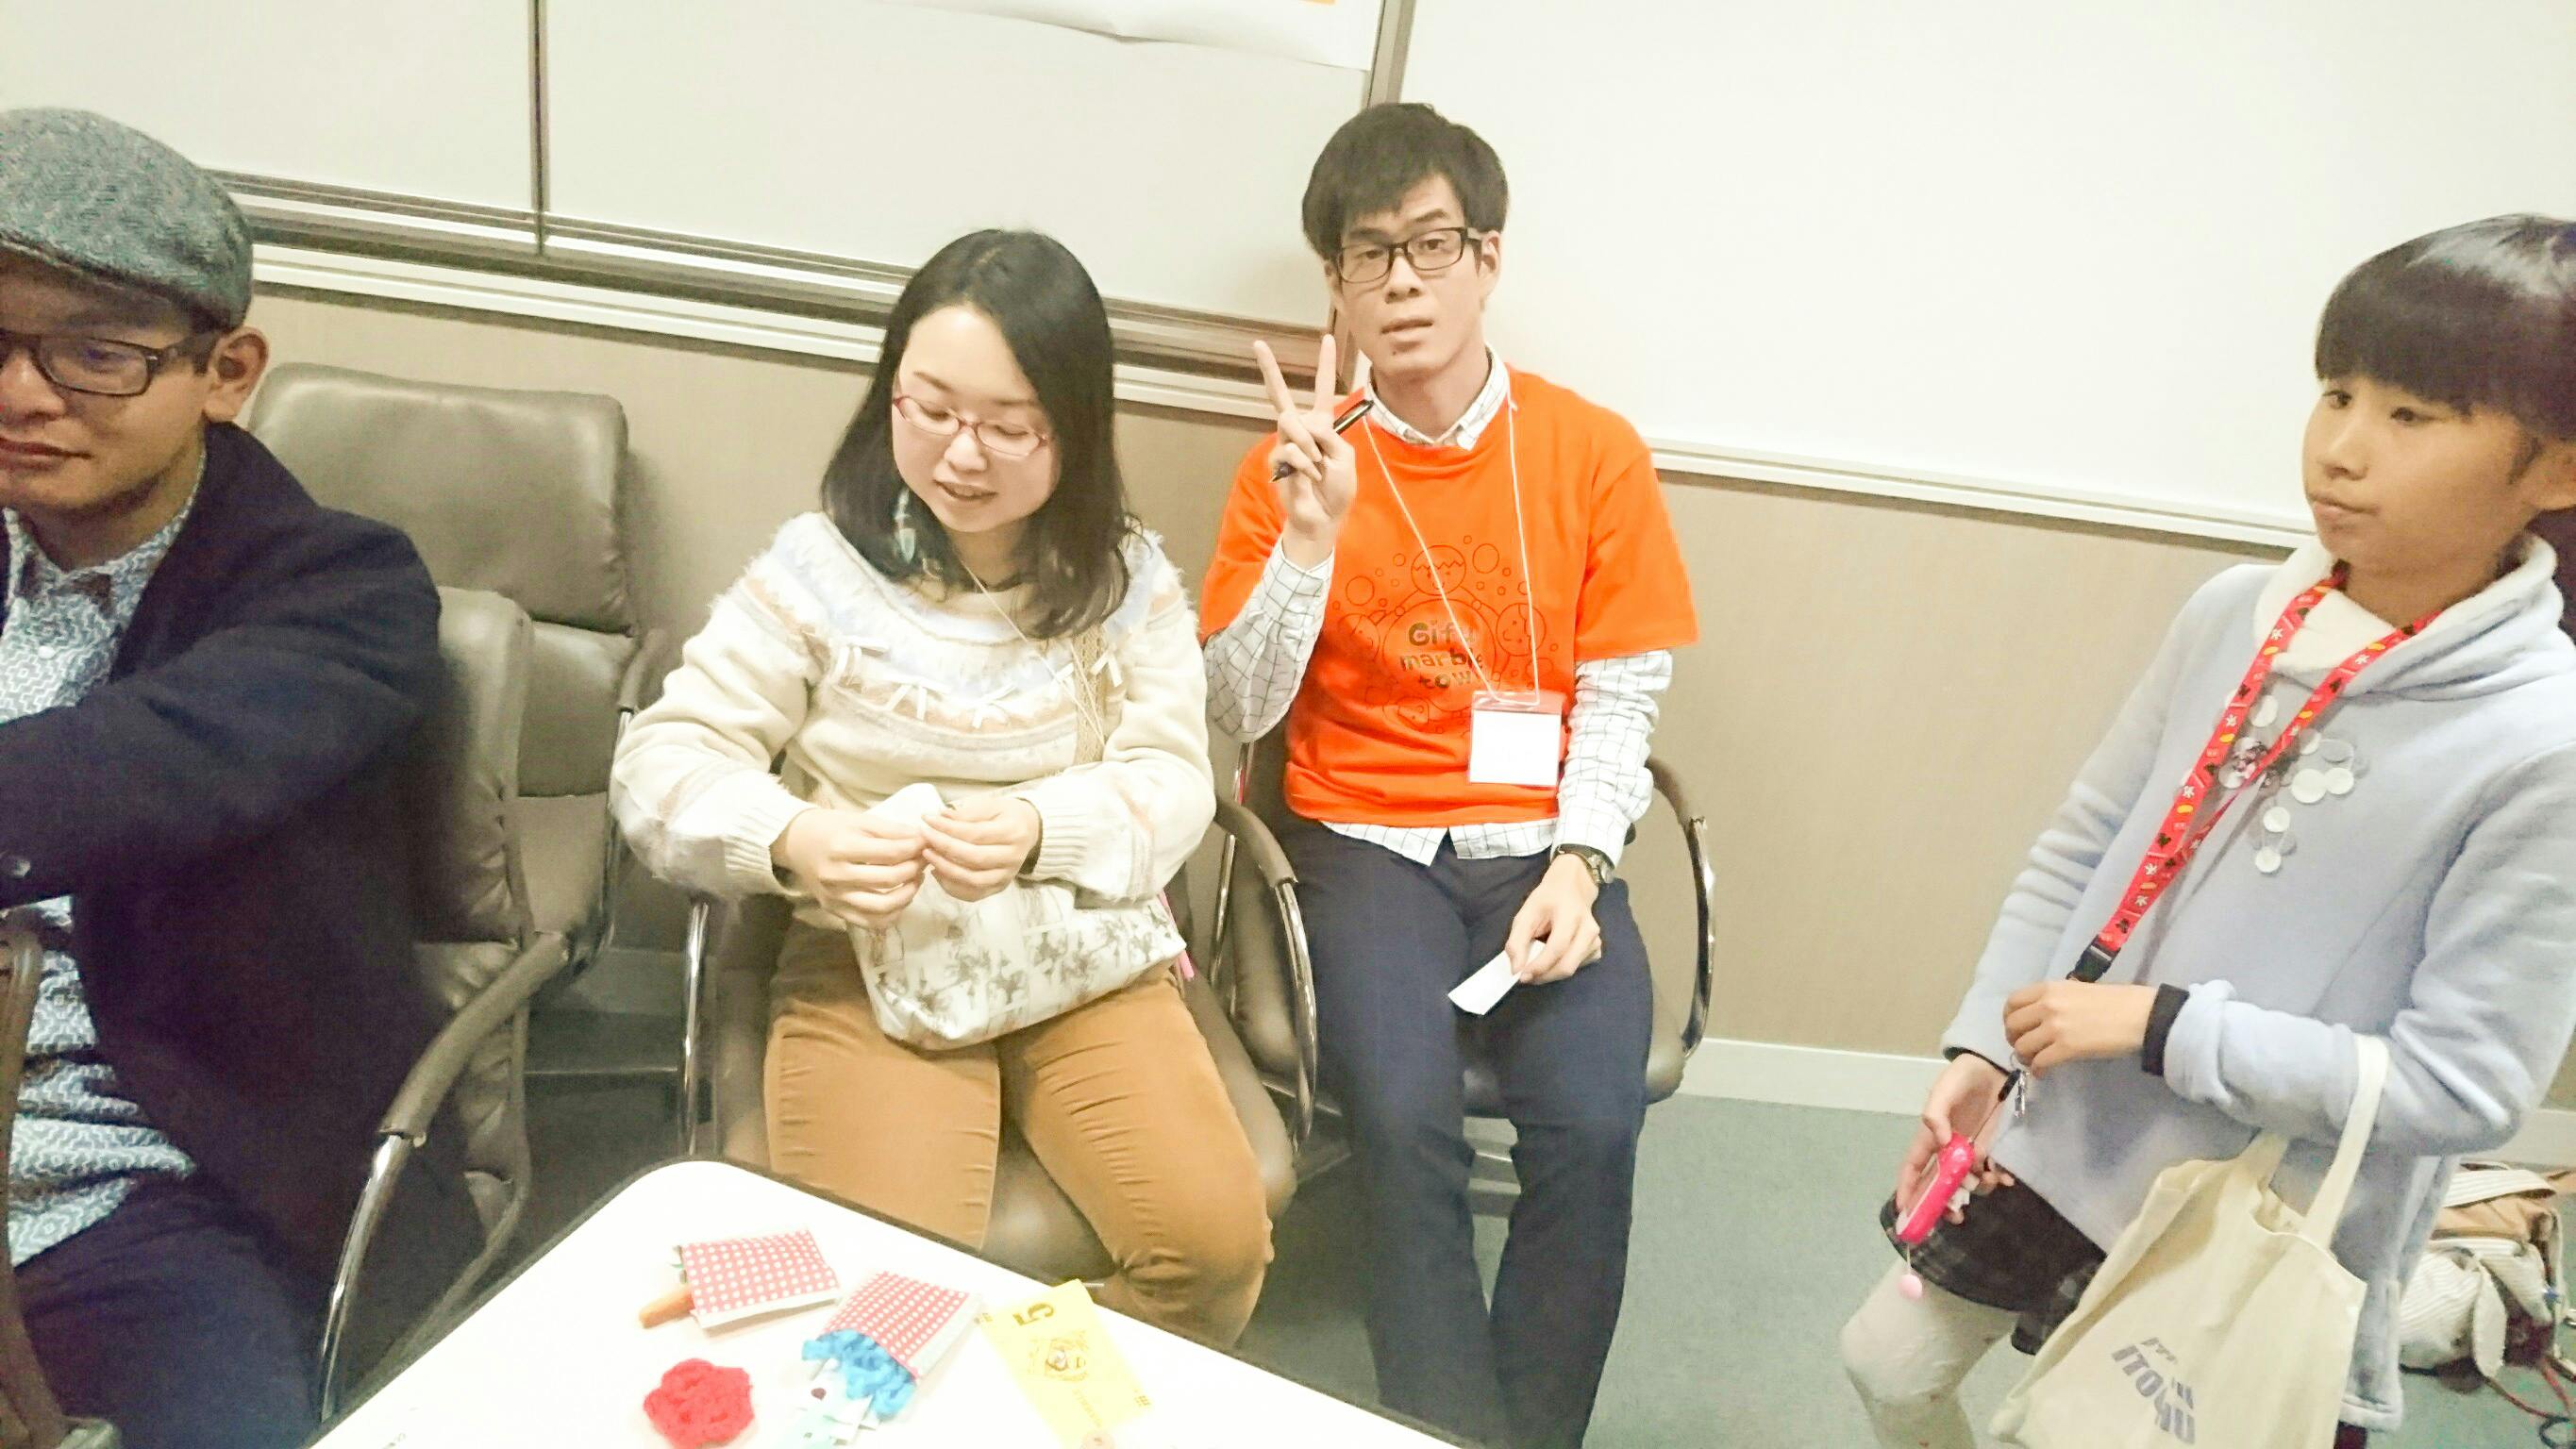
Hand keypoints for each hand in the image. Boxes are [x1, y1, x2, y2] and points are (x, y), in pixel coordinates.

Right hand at [772, 809, 925, 929]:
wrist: (795, 842)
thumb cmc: (829, 827)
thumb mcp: (859, 820)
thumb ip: (891, 830)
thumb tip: (921, 838)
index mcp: (842, 848)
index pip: (890, 853)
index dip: (914, 848)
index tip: (925, 842)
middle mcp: (837, 876)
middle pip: (889, 879)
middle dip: (914, 868)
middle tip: (923, 859)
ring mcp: (835, 898)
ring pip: (882, 907)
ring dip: (908, 894)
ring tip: (915, 879)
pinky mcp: (835, 911)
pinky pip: (870, 922)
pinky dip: (892, 914)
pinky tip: (900, 898)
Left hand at [921, 795, 1043, 903]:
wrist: (1030, 831)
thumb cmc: (1007, 815)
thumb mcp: (991, 805)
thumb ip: (967, 813)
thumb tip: (940, 817)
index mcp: (1014, 832)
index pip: (975, 833)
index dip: (948, 828)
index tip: (927, 819)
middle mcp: (1013, 857)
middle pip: (974, 858)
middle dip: (944, 848)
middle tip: (924, 838)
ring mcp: (1007, 876)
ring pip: (973, 880)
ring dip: (945, 869)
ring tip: (927, 855)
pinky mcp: (999, 888)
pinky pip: (973, 894)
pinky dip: (952, 887)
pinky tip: (938, 872)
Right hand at [1254, 336, 1357, 567]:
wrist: (1323, 518)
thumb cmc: (1337, 490)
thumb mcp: (1345, 457)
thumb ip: (1329, 435)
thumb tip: (1305, 426)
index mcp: (1322, 426)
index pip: (1323, 390)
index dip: (1324, 365)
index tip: (1325, 337)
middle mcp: (1301, 430)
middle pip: (1281, 396)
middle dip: (1269, 369)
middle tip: (1257, 344)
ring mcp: (1286, 444)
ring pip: (1291, 423)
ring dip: (1309, 444)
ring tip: (1319, 466)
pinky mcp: (1276, 460)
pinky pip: (1291, 449)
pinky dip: (1306, 464)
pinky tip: (1309, 477)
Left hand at [1503, 854, 1602, 984]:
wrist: (1572, 888)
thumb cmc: (1547, 900)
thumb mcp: (1525, 914)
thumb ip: (1517, 941)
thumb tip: (1515, 969)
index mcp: (1571, 915)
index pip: (1557, 947)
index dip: (1539, 965)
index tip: (1521, 976)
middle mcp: (1589, 929)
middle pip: (1567, 965)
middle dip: (1543, 976)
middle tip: (1526, 976)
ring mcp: (1596, 940)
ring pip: (1572, 969)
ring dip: (1551, 974)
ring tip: (1536, 966)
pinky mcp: (1597, 949)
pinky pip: (1577, 967)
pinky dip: (1561, 969)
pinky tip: (1553, 959)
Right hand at [1898, 1053, 2014, 1219]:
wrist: (1994, 1068)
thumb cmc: (1962, 1077)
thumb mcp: (1944, 1090)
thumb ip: (1937, 1114)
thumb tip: (1942, 1143)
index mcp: (1929, 1136)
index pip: (1914, 1167)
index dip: (1907, 1188)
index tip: (1905, 1210)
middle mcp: (1947, 1149)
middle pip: (1939, 1184)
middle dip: (1943, 1204)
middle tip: (1956, 1217)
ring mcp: (1969, 1151)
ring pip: (1967, 1181)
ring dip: (1976, 1188)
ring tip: (1990, 1179)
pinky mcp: (1990, 1148)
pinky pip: (1991, 1172)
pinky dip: (1997, 1179)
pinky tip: (2006, 1177)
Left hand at [2003, 981, 2156, 1077]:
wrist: (2140, 1015)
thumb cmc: (2115, 1001)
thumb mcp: (2077, 990)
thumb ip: (2055, 1000)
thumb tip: (2041, 1015)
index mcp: (2049, 988)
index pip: (2012, 1002)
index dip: (2009, 1018)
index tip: (2017, 1028)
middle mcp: (2047, 1005)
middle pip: (2012, 1026)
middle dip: (2014, 1039)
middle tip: (2025, 1048)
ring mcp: (2055, 1027)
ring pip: (2022, 1046)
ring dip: (2025, 1057)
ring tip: (2035, 1061)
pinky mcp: (2066, 1048)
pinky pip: (2040, 1062)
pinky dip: (2038, 1070)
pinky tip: (2044, 1073)